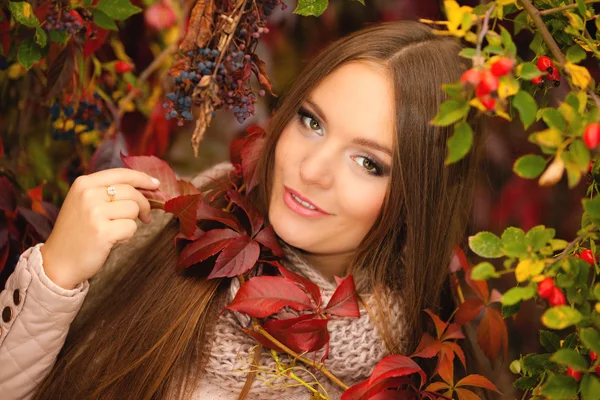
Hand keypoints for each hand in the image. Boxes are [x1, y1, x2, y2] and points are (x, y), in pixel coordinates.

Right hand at [40, 168, 160, 289]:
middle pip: (132, 192)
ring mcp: (94, 212)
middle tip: (145, 217)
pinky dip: (127, 236)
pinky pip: (131, 228)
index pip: (121, 174)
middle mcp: (88, 194)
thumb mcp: (85, 203)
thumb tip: (145, 187)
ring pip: (133, 210)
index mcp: (84, 183)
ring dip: (131, 223)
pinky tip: (112, 241)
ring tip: (115, 231)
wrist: (58, 262)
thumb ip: (108, 192)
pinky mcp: (102, 231)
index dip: (142, 178)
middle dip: (143, 205)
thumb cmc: (77, 233)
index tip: (156, 183)